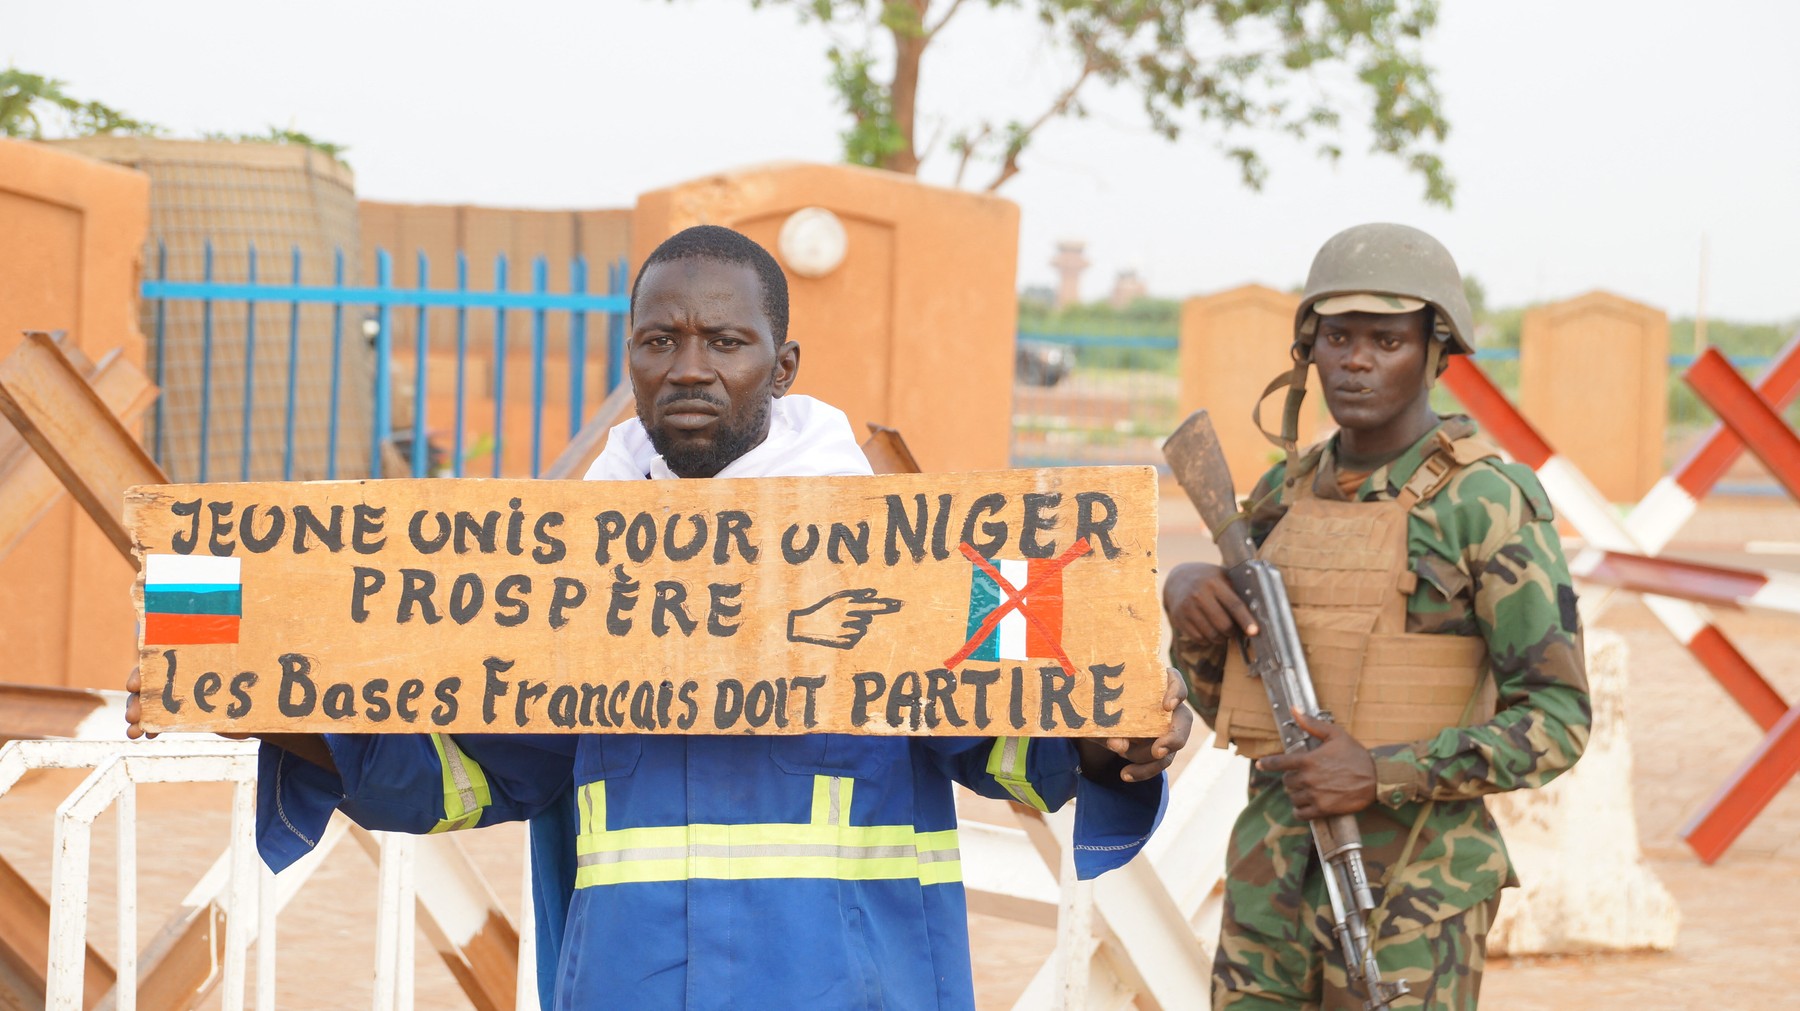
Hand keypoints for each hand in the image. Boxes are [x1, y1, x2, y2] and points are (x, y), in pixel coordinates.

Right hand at [126, 665, 251, 744]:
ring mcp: (179, 696)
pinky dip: (148, 727)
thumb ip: (244, 673)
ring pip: (150, 704)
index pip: (162, 660)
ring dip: (138, 717)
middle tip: (132, 716)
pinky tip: (144, 736)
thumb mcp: (252, 676)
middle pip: (151, 684)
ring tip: (133, 733)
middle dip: (138, 699)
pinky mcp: (181, 715)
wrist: (258, 714)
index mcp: (193, 659)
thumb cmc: (256, 687)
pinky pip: (157, 719)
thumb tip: (253, 664)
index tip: (134, 686)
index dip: (143, 672)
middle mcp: (183, 676)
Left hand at [1075, 667, 1194, 783]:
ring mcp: (1169, 727)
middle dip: (1174, 737)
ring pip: (1171, 746)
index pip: (1175, 681)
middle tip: (1158, 751)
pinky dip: (1144, 771)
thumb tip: (1118, 743)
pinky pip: (1160, 761)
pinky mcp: (1163, 746)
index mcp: (1155, 684)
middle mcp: (1168, 705)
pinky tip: (1126, 775)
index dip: (1176, 692)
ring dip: (1151, 761)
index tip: (1167, 706)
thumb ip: (1107, 726)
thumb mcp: (1098, 716)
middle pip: (1183, 719)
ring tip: (1126, 770)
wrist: (1099, 721)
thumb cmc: (1101, 708)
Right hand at [1163, 562, 1257, 647]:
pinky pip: (1199, 638)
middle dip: (1233, 632)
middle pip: (1224, 624)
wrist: (1178, 579)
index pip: (1234, 605)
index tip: (1254, 632)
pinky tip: (1209, 630)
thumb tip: (1258, 611)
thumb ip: (1237, 591)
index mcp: (1214, 582)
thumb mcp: (1222, 577)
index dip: (1246, 620)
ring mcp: (1187, 608)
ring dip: (1221, 638)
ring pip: (1212, 635)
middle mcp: (1199, 594)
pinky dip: (1208, 639)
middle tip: (1235, 630)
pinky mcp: (1179, 619)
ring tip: (1223, 631)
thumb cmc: (1208, 579)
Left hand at [1255, 708, 1376, 818]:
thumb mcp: (1336, 735)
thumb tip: (1295, 709)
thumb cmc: (1356, 755)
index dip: (1267, 764)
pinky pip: (1301, 814)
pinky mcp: (1323, 809)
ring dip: (1296, 794)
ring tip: (1306, 790)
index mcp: (1308, 760)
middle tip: (1302, 777)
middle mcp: (1308, 778)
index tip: (1260, 765)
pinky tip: (1304, 806)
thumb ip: (1312, 724)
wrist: (1376, 779)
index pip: (1279, 763)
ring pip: (1293, 797)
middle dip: (1291, 778)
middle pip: (1286, 782)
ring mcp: (1315, 795)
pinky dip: (1299, 811)